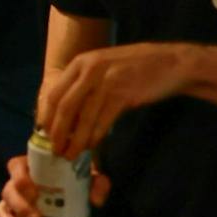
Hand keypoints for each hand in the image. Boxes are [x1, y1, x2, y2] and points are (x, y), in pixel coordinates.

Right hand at [0, 154, 110, 216]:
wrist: (75, 190)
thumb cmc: (78, 177)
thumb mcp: (90, 176)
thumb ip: (98, 183)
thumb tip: (95, 201)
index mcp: (32, 165)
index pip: (16, 166)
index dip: (20, 178)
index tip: (35, 192)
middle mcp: (19, 180)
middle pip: (9, 189)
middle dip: (20, 206)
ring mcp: (14, 196)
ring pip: (3, 205)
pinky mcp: (14, 211)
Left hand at [39, 41, 194, 156]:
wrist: (172, 63)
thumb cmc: (136, 67)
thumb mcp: (104, 66)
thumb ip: (85, 83)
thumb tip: (69, 112)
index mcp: (80, 62)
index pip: (55, 92)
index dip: (47, 116)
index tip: (44, 133)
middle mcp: (89, 69)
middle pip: (64, 106)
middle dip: (57, 131)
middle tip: (55, 149)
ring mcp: (106, 81)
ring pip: (83, 117)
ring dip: (75, 139)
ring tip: (70, 154)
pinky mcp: (123, 95)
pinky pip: (103, 121)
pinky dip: (95, 137)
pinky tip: (91, 147)